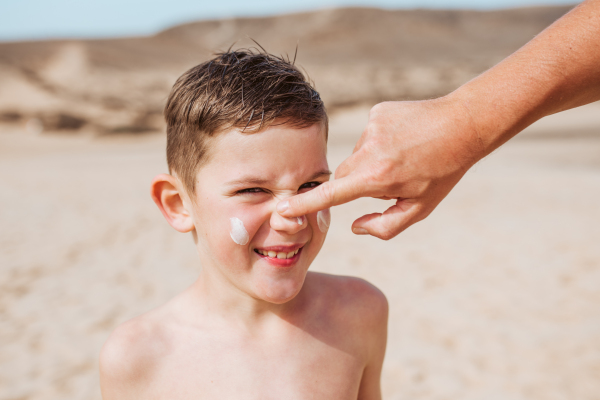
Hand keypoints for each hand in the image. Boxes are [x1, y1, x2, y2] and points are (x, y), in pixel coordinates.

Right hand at [277, 96, 483, 239]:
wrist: (463, 125)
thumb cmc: (443, 172)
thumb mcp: (420, 208)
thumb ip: (385, 226)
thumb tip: (354, 226)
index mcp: (377, 178)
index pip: (332, 194)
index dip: (305, 204)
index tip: (283, 209)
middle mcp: (369, 151)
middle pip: (343, 174)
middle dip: (357, 182)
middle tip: (389, 181)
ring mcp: (371, 128)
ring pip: (357, 154)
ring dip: (371, 161)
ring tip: (403, 157)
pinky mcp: (376, 112)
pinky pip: (368, 134)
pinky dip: (380, 141)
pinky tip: (404, 139)